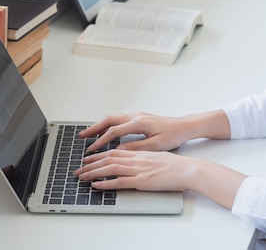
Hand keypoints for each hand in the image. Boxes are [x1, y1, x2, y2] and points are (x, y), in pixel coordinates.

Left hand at [75, 148, 247, 209]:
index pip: (115, 151)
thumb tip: (134, 160)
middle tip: (79, 169)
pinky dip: (105, 183)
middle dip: (91, 163)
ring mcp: (138, 169)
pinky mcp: (142, 180)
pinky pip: (119, 181)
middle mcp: (137, 158)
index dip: (100, 154)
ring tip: (82, 177)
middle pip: (109, 158)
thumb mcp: (158, 156)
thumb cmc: (177, 165)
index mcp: (141, 152)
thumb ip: (144, 157)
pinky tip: (96, 185)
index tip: (89, 158)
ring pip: (110, 168)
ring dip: (93, 173)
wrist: (188, 169)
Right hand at [78, 112, 192, 152]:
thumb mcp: (155, 145)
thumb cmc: (173, 135)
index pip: (113, 131)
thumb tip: (118, 150)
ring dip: (100, 125)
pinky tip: (105, 131)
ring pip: (113, 118)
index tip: (91, 149)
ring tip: (89, 133)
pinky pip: (119, 119)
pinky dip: (109, 124)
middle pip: (109, 120)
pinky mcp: (139, 117)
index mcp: (138, 123)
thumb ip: (135, 147)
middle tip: (82, 136)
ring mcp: (137, 115)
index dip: (100, 140)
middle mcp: (135, 116)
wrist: (183, 126)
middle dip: (94, 128)